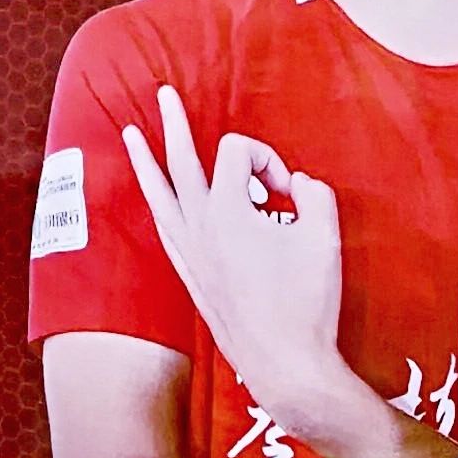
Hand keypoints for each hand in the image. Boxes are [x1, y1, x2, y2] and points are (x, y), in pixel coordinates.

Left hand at [127, 90, 390, 457]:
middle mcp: (198, 227)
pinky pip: (165, 227)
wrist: (285, 364)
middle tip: (163, 93)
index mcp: (226, 210)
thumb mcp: (325, 236)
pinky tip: (156, 199)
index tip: (292, 192)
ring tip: (131, 134)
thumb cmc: (306, 301)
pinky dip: (159, 203)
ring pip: (159, 195)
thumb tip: (299, 184)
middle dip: (174, 124)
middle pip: (179, 160)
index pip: (239, 154)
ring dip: (147, 161)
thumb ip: (315, 193)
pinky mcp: (190, 276)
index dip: (268, 159)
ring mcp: (189, 253)